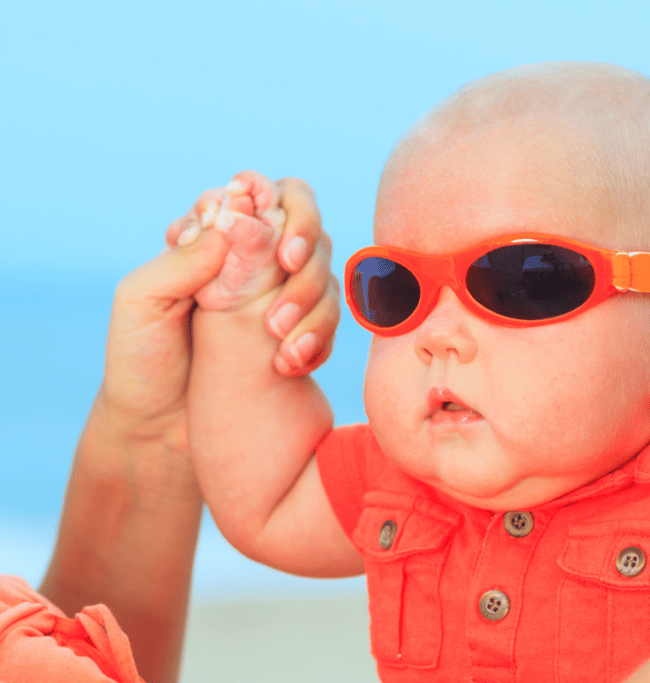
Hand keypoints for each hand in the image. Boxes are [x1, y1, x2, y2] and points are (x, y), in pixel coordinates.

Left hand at [103, 175, 337, 445]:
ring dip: (315, 309)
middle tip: (282, 301)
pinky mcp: (297, 337)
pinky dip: (320, 342)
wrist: (156, 431)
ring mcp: (280, 299)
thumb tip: (234, 225)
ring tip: (281, 346)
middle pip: (313, 235)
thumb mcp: (141, 300)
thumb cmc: (139, 360)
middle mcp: (254, 262)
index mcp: (215, 240)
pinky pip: (330, 325)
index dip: (290, 210)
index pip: (271, 195)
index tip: (283, 251)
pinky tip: (292, 365)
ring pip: (327, 280)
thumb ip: (184, 259)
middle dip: (308, 265)